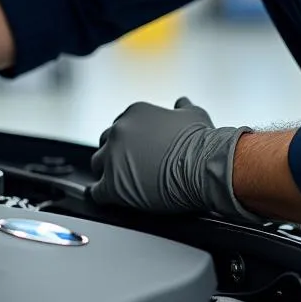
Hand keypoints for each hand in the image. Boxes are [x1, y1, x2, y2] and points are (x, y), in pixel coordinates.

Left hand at [88, 97, 253, 218]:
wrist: (204, 165)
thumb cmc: (201, 142)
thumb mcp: (193, 114)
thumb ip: (182, 107)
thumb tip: (182, 102)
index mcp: (134, 113)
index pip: (121, 127)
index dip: (129, 142)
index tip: (138, 152)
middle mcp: (119, 130)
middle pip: (106, 144)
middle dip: (115, 155)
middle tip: (129, 168)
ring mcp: (113, 157)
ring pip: (98, 165)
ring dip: (107, 174)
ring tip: (121, 185)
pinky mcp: (112, 184)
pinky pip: (97, 192)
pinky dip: (102, 196)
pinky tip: (110, 199)